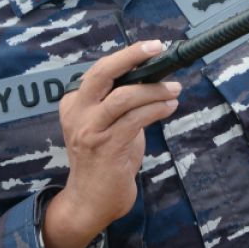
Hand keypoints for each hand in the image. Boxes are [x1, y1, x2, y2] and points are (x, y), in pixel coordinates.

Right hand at [43, 40, 180, 247]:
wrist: (91, 200)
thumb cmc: (105, 158)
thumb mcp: (107, 123)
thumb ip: (121, 101)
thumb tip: (152, 76)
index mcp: (74, 102)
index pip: (101, 69)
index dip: (128, 55)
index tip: (152, 47)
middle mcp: (77, 112)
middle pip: (103, 73)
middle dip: (132, 56)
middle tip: (157, 50)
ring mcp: (89, 130)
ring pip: (124, 96)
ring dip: (155, 90)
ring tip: (174, 90)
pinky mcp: (106, 147)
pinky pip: (136, 119)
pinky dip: (157, 109)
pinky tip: (169, 106)